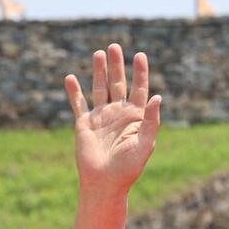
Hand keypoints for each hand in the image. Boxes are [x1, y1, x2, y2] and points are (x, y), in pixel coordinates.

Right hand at [63, 43, 161, 196]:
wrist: (106, 182)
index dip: (140, 72)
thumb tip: (157, 97)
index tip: (140, 55)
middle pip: (118, 83)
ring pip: (99, 88)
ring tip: (98, 53)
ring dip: (98, 71)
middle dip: (117, 65)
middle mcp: (119, 113)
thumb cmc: (129, 167)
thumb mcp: (145, 143)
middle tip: (115, 46)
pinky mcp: (84, 123)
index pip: (139, 89)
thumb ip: (151, 120)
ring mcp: (101, 117)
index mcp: (136, 117)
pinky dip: (74, 91)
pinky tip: (70, 77)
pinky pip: (78, 104)